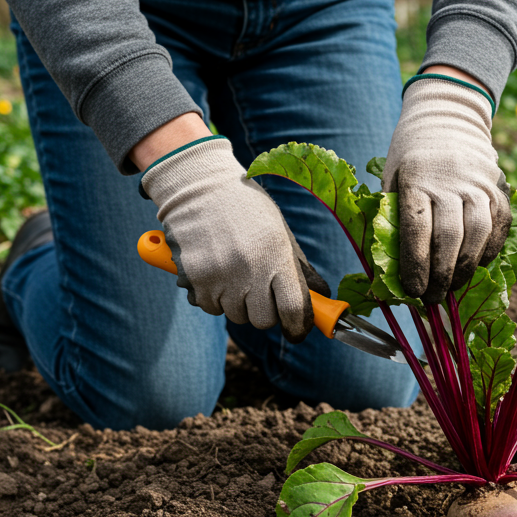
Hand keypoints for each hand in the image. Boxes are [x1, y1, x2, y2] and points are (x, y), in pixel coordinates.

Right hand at [140, 135, 328, 341]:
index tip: (297, 331)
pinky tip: (214, 272)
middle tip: (261, 292)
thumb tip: (321, 296)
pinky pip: (210, 307)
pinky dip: (214, 298)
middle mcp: (250, 269)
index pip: (293, 309)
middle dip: (265, 312)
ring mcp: (220, 276)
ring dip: (238, 304)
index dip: (298, 326)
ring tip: (235, 273)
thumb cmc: (246, 207)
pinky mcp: (195, 279)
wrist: (198, 185)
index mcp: (277, 255)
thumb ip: (299, 267)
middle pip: (263, 320)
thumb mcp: (279, 231)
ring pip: (236, 315)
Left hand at [383, 70, 511, 303]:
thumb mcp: (391, 176)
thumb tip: (390, 267)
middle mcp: (450, 180)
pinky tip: (478, 265)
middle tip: (432, 298)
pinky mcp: (499, 186)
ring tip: (453, 287)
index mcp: (416, 178)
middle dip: (441, 275)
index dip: (415, 265)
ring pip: (478, 234)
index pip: (417, 229)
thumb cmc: (411, 154)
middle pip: (449, 237)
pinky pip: (500, 225)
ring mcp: (479, 183)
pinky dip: (490, 250)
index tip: (412, 291)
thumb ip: (392, 215)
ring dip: (466, 268)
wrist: (448, 116)